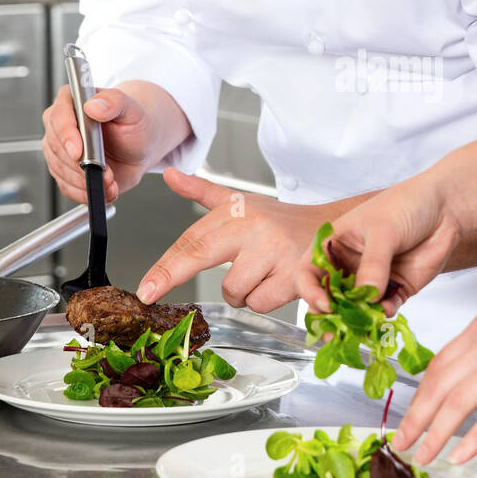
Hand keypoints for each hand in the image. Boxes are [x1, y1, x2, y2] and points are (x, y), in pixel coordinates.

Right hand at [41, 83, 155, 203]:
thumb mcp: (132, 109)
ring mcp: (59, 149)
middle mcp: (61, 125)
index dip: (67, 136)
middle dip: (81, 165)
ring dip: (86, 181)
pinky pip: (67, 187)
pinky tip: (105, 188)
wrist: (139, 148)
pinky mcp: (64, 171)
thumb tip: (94, 105)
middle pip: (57, 147)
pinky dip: (86, 192)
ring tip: (110, 179)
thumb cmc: (134, 125)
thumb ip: (114, 102)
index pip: (59, 117)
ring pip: (61, 170)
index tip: (78, 153)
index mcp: (72, 102)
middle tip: (105, 171)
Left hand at [136, 169, 334, 309]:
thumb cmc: (280, 221)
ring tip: (261, 273)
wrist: (332, 227)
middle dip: (170, 276)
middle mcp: (255, 227)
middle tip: (151, 293)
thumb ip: (202, 191)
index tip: (144, 287)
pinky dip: (265, 300)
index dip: (163, 266)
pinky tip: (278, 282)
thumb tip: (170, 174)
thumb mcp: (241, 201)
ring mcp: (276, 251)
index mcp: (237, 211)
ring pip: (234, 291)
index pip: (191, 239)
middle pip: (200, 256)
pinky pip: (260, 303)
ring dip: (242, 292)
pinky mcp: (295, 275)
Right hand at [296, 171, 464, 314]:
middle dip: (331, 316)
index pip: (308, 273)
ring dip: (358, 321)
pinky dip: (384, 315)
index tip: (325, 304)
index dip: (311, 291)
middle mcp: (348, 265)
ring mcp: (371, 279)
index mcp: (334, 245)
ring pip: (356, 309)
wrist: (445, 207)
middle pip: (330, 297)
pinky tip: (389, 310)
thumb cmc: (406, 204)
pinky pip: (384, 310)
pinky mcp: (395, 290)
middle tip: (336, 331)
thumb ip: (374, 264)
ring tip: (363, 330)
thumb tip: (367, 295)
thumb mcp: (383, 230)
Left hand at [392, 248, 476, 466]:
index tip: (411, 412)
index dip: (420, 392)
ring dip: (435, 434)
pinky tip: (461, 455)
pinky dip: (474, 438)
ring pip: (458, 402)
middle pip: (438, 384)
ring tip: (422, 457)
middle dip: (414, 418)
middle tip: (399, 443)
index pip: (439, 363)